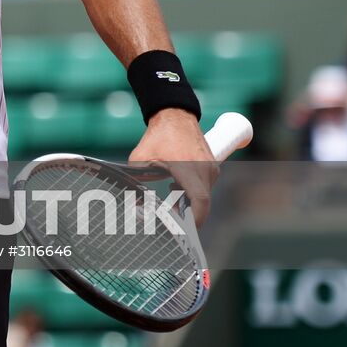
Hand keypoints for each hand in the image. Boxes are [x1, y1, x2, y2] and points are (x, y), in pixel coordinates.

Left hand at [129, 109, 217, 226]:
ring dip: (187, 201)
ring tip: (168, 194)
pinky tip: (174, 185)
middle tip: (169, 218)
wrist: (175, 115)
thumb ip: (136, 181)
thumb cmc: (158, 136)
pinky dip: (192, 191)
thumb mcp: (140, 158)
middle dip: (186, 214)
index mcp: (188, 167)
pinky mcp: (212, 166)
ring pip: (203, 195)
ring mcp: (211, 168)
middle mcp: (204, 169)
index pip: (200, 200)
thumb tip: (134, 203)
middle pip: (200, 202)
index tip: (187, 231)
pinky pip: (204, 187)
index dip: (196, 219)